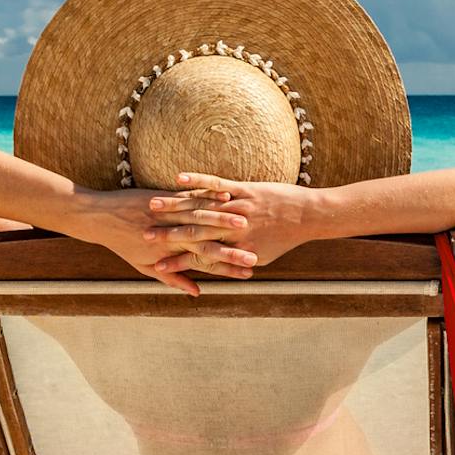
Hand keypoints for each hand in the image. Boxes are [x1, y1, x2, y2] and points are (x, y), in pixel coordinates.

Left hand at [64, 186, 250, 295]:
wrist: (98, 217)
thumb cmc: (121, 243)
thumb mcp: (144, 265)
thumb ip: (172, 278)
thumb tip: (196, 292)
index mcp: (169, 254)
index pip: (204, 264)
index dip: (227, 269)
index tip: (248, 273)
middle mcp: (171, 236)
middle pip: (207, 244)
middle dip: (233, 249)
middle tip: (256, 255)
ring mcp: (169, 215)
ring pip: (202, 219)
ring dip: (225, 222)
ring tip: (248, 224)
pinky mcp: (165, 197)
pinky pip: (191, 197)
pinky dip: (210, 197)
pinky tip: (228, 198)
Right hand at [142, 173, 323, 276]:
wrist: (310, 216)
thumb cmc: (285, 238)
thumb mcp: (260, 256)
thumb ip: (235, 263)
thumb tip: (221, 276)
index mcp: (235, 248)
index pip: (198, 257)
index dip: (176, 262)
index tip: (154, 264)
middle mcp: (233, 230)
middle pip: (193, 232)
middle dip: (166, 233)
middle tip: (143, 234)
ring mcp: (237, 208)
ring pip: (201, 207)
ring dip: (174, 206)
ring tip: (151, 205)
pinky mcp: (244, 189)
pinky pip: (217, 184)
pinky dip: (198, 181)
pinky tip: (179, 178)